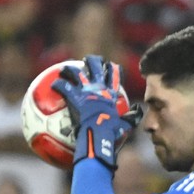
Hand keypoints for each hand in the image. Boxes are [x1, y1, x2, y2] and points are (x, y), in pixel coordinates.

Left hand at [50, 54, 140, 169]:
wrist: (99, 132)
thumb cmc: (112, 131)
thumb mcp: (125, 125)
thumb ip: (132, 117)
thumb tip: (139, 111)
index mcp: (111, 93)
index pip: (114, 76)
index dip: (112, 68)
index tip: (110, 64)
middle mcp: (99, 88)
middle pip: (96, 67)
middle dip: (92, 61)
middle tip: (87, 60)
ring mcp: (86, 90)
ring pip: (77, 72)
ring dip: (71, 69)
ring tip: (65, 69)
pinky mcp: (74, 96)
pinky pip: (64, 87)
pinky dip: (59, 85)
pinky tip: (54, 85)